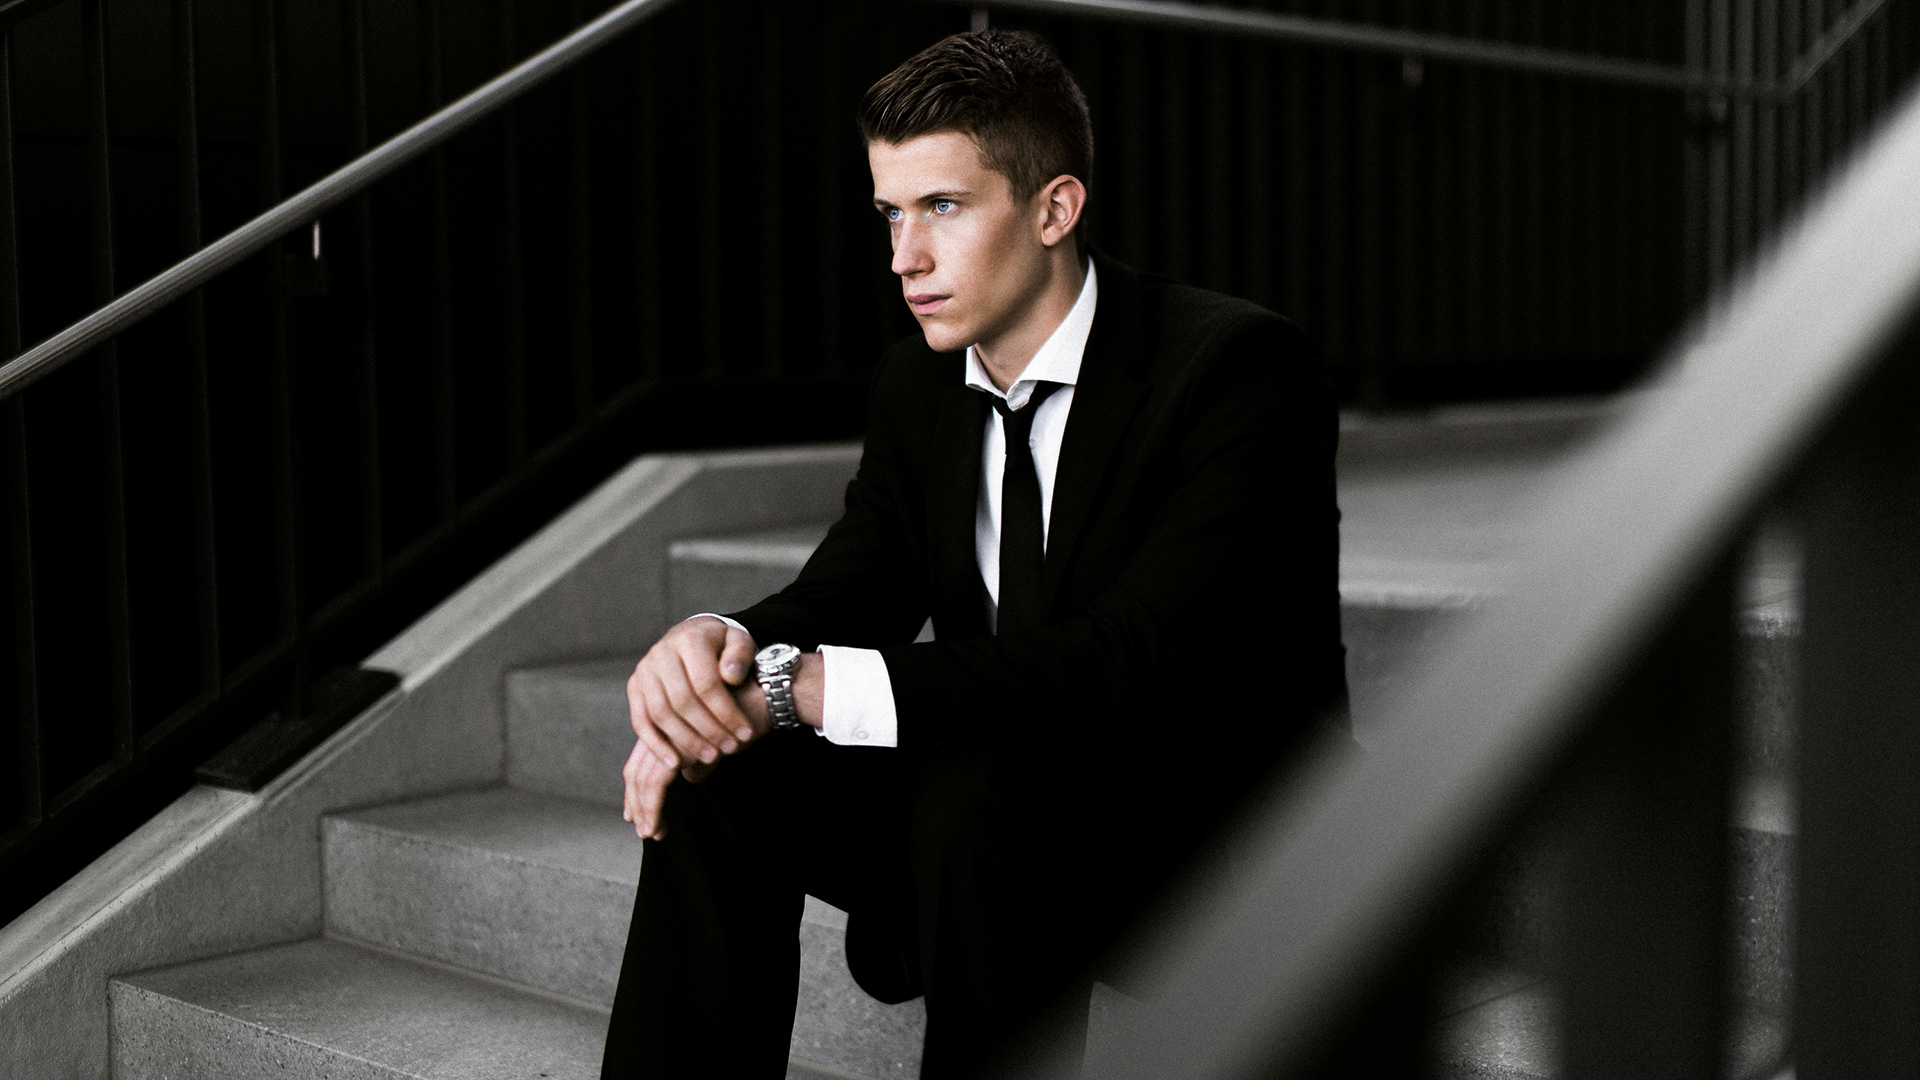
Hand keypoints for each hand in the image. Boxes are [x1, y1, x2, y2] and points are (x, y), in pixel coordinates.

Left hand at [621, 651, 825, 839]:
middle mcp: (663, 728)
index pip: (642, 760)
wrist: (762, 698)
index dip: (637, 789)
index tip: (638, 812)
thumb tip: (690, 776)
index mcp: (669, 725)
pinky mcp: (679, 746)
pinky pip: (657, 783)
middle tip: (644, 829)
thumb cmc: (746, 715)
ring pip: (643, 780)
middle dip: (637, 803)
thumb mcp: (719, 741)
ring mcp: (669, 736)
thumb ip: (700, 757)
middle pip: (636, 771)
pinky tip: (660, 824)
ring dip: (645, 810)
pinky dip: (655, 806)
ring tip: (652, 833)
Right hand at [627, 617, 758, 771]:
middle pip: (683, 700)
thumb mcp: (740, 642)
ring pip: (661, 713)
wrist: (694, 636)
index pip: (706, 683)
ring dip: (685, 741)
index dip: (726, 712)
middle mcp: (662, 652)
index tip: (745, 733)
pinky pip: (640, 720)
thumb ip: (740, 655)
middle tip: (730, 749)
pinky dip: (655, 744)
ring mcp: (645, 669)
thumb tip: (730, 676)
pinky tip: (675, 762)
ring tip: (710, 758)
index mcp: (690, 639)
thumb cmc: (722, 645)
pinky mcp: (635, 686)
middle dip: (709, 730)